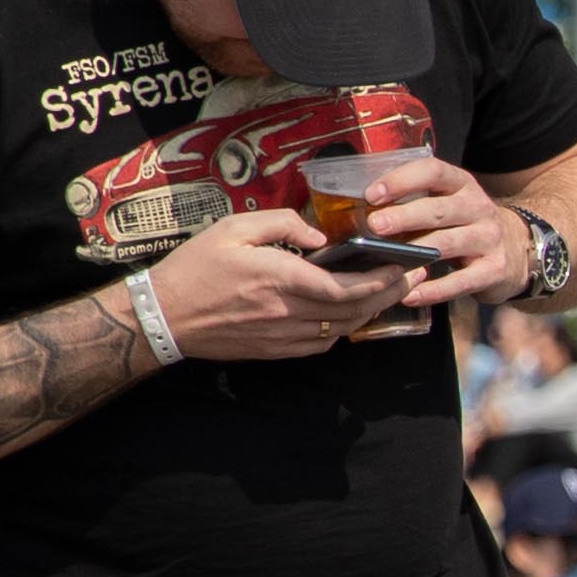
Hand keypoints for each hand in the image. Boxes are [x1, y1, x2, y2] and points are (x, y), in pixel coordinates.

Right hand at [143, 208, 415, 361]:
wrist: (164, 316)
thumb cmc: (196, 267)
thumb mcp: (233, 228)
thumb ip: (281, 224)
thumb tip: (320, 236)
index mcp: (281, 278)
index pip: (346, 286)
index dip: (382, 280)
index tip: (404, 267)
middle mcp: (288, 312)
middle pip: (354, 310)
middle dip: (389, 294)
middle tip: (412, 278)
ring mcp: (283, 337)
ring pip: (342, 329)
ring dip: (370, 313)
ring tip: (388, 293)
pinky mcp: (276, 351)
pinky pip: (322, 344)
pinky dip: (343, 329)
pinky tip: (349, 313)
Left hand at [346, 149, 531, 309]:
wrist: (517, 250)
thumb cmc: (464, 225)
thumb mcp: (448, 202)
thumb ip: (415, 201)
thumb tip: (358, 210)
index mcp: (461, 184)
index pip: (433, 172)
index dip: (402, 180)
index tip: (372, 194)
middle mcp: (478, 207)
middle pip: (439, 209)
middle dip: (405, 216)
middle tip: (374, 225)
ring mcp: (488, 238)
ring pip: (449, 244)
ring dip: (417, 251)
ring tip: (388, 260)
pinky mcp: (494, 270)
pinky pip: (462, 282)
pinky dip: (435, 290)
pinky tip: (409, 294)